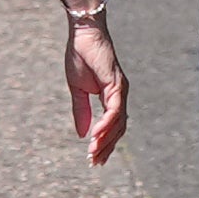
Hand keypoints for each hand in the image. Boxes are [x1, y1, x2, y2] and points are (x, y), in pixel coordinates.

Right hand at [62, 8, 130, 163]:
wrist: (83, 34)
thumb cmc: (80, 57)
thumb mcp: (77, 89)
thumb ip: (81, 111)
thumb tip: (82, 134)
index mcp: (112, 97)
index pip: (112, 126)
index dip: (104, 143)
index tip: (93, 158)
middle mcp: (120, 96)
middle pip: (118, 129)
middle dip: (106, 147)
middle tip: (95, 163)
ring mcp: (121, 90)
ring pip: (118, 122)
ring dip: (106, 140)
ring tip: (94, 153)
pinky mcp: (117, 84)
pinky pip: (114, 110)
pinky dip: (107, 124)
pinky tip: (96, 135)